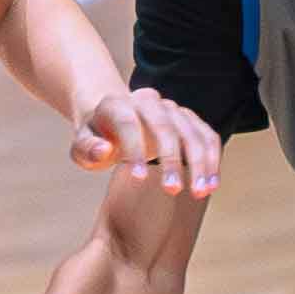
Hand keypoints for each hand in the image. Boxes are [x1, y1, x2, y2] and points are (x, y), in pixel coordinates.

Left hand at [69, 89, 220, 196]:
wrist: (114, 118)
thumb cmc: (97, 138)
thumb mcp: (81, 146)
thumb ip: (86, 150)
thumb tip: (104, 152)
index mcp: (116, 105)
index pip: (127, 123)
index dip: (133, 149)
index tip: (139, 179)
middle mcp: (147, 101)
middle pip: (164, 126)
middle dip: (171, 159)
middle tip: (173, 190)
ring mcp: (171, 108)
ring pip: (191, 130)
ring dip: (199, 162)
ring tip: (199, 192)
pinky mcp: (188, 119)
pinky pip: (206, 135)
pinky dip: (212, 158)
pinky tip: (212, 183)